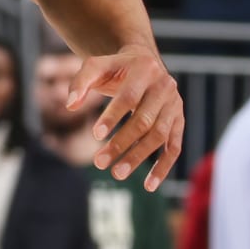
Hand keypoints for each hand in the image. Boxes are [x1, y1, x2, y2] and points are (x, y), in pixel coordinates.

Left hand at [65, 42, 183, 188]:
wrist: (144, 62)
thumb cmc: (115, 68)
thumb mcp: (96, 66)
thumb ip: (80, 82)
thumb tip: (69, 105)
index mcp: (144, 70)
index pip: (128, 97)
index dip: (113, 116)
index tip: (96, 135)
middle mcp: (165, 87)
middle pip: (144, 121)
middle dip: (121, 143)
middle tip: (99, 163)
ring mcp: (175, 106)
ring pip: (159, 136)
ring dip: (139, 157)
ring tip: (117, 174)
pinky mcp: (179, 121)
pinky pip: (174, 147)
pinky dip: (163, 167)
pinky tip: (149, 186)